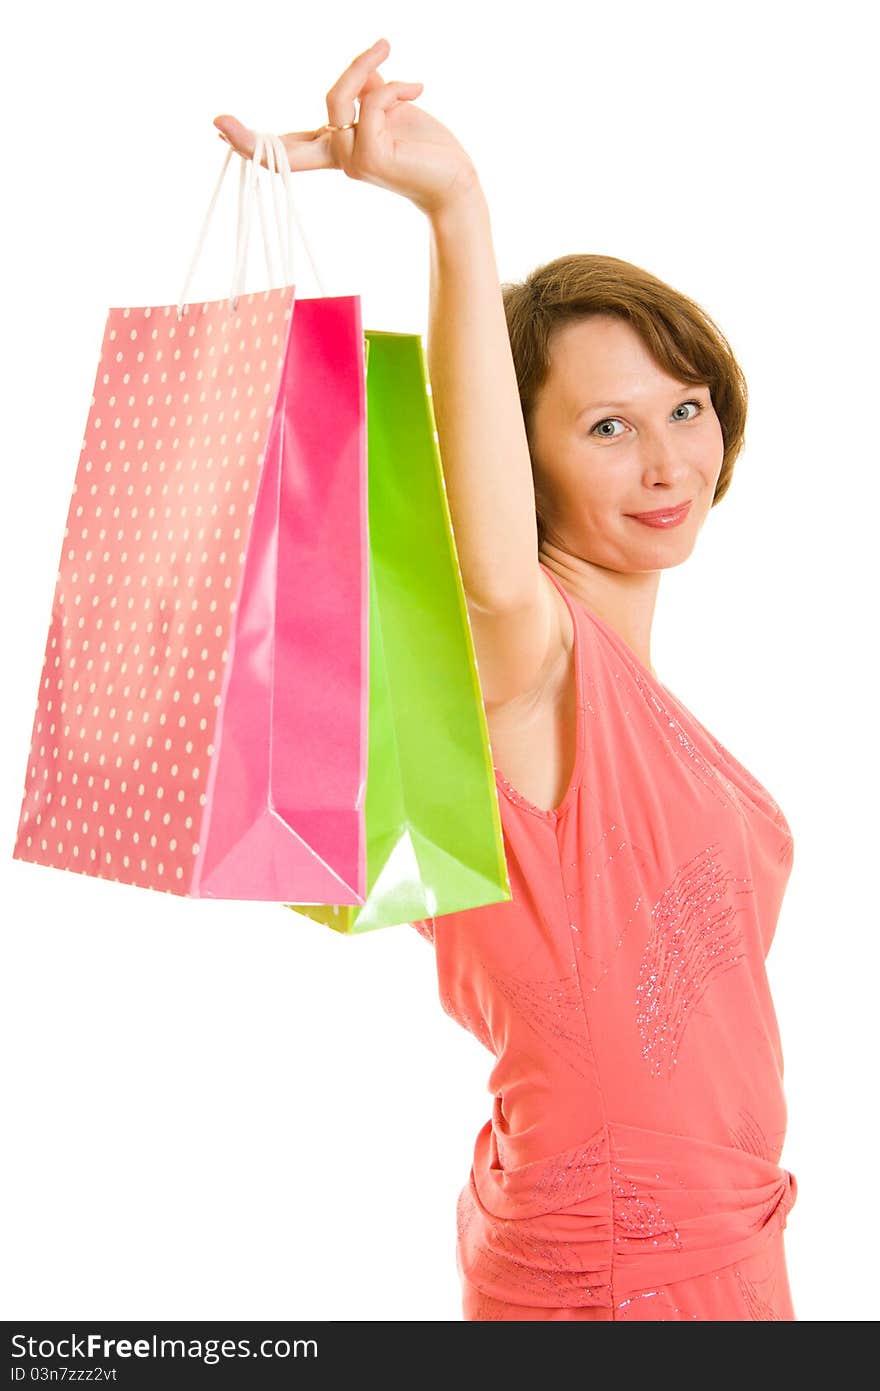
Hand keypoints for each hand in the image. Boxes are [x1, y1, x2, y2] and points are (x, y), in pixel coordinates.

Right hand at [213, 37, 481, 219]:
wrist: (457, 180)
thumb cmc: (428, 148)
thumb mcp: (392, 110)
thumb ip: (370, 90)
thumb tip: (365, 71)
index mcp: (338, 149)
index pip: (291, 144)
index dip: (257, 137)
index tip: (220, 129)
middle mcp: (339, 158)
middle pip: (285, 147)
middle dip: (250, 139)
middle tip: (217, 123)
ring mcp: (352, 162)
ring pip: (338, 98)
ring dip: (363, 65)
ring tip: (387, 48)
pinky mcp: (371, 159)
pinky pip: (371, 101)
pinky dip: (394, 86)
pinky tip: (417, 88)